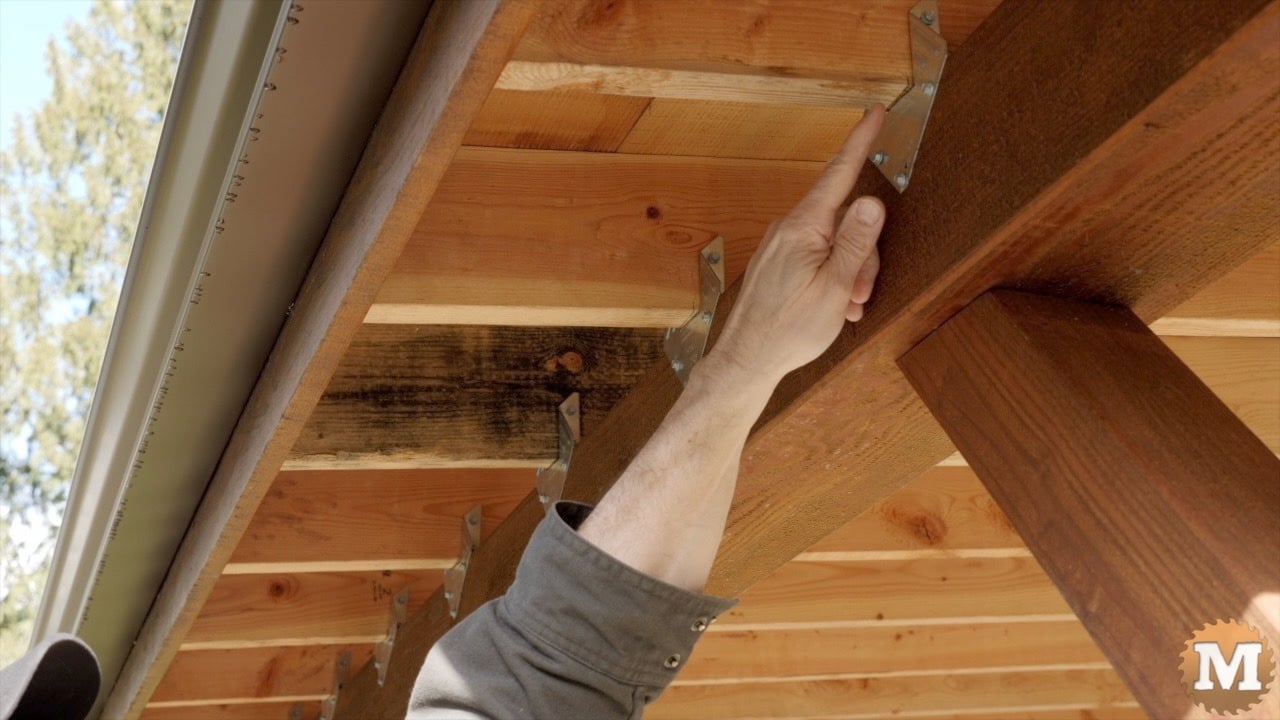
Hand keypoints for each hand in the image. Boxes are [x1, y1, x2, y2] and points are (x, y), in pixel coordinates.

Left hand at [707, 105, 886, 384]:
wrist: (745, 361)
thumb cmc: (788, 330)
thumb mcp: (835, 288)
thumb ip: (856, 243)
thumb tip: (873, 200)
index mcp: (803, 228)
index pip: (839, 173)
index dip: (861, 142)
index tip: (876, 112)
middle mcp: (788, 229)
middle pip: (845, 220)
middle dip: (863, 254)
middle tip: (860, 294)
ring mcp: (781, 246)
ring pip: (833, 243)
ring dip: (849, 273)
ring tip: (844, 307)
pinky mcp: (778, 262)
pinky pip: (817, 258)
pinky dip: (832, 279)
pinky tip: (833, 306)